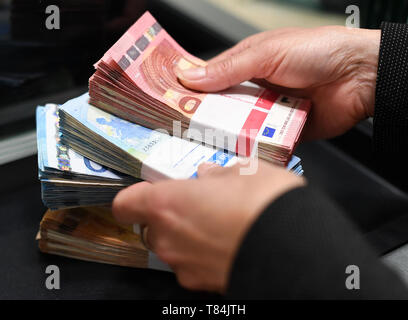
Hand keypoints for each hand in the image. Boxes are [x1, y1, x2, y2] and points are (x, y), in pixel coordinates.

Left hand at [112, 161, 304, 292]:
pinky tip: (232, 244)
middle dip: (171, 216)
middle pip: (153, 227)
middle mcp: (168, 240)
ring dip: (188, 236)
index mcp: (167, 204)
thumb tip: (208, 175)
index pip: (126, 204)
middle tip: (200, 204)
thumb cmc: (264, 202)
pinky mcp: (205, 286)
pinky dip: (205, 255)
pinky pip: (195, 265)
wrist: (298, 250)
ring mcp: (185, 267)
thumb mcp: (245, 172)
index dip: (136, 197)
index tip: (153, 190)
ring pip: (174, 248)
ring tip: (222, 224)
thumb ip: (218, 174)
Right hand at [175, 27, 380, 139]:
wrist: (361, 76)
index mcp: (248, 65)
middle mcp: (256, 90)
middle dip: (206, 118)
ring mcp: (269, 112)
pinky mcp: (283, 132)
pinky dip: (251, 148)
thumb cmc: (318, 51)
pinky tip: (237, 155)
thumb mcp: (267, 53)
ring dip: (228, 134)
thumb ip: (228, 68)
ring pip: (239, 128)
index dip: (190, 90)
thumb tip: (189, 75)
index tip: (169, 102)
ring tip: (206, 146)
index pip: (210, 79)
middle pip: (222, 108)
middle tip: (182, 131)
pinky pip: (261, 143)